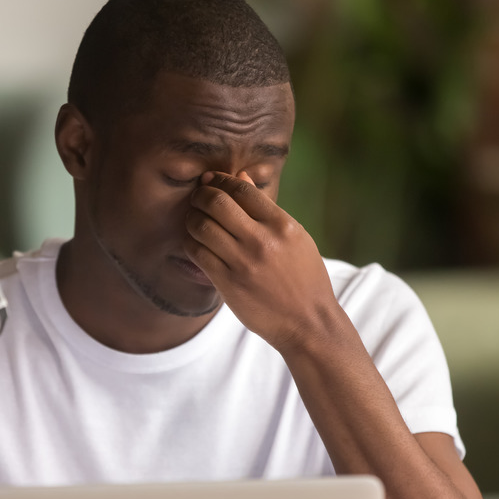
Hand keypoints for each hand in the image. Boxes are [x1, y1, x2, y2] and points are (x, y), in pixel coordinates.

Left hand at [183, 171, 338, 349]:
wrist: (308, 322)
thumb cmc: (304, 277)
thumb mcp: (296, 237)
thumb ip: (266, 208)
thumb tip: (241, 176)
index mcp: (282, 225)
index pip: (241, 189)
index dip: (220, 179)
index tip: (210, 179)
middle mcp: (261, 240)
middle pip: (217, 202)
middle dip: (200, 194)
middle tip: (197, 197)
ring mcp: (243, 262)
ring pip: (201, 226)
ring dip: (191, 218)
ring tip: (194, 219)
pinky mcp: (228, 283)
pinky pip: (197, 253)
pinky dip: (190, 242)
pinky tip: (195, 242)